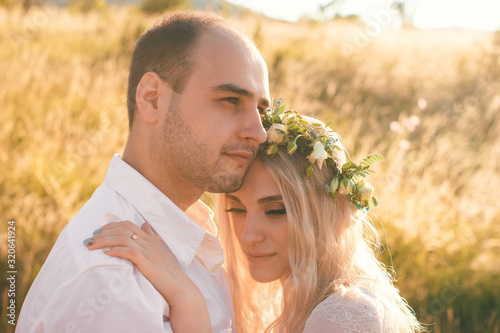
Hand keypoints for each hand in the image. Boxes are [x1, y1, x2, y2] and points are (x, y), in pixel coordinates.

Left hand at [86, 221, 211, 332]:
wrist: (179, 287)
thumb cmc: (168, 272)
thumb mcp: (160, 251)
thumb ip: (151, 238)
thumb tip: (145, 225)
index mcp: (150, 239)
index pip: (128, 225)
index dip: (111, 226)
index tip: (99, 232)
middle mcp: (148, 242)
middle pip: (123, 228)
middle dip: (104, 232)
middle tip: (91, 239)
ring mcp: (148, 251)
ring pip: (123, 238)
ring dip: (105, 240)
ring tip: (93, 246)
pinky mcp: (146, 262)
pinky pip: (128, 251)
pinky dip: (116, 250)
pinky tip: (106, 253)